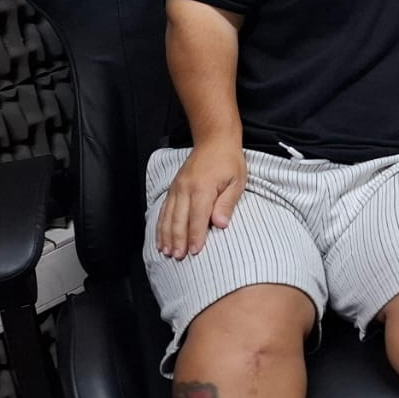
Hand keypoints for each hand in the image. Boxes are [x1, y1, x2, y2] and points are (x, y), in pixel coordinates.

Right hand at [156, 141, 245, 259]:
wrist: (214, 140)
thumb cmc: (229, 161)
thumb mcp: (237, 181)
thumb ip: (227, 203)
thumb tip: (220, 224)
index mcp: (203, 188)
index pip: (197, 218)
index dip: (195, 236)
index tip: (194, 252)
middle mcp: (186, 188)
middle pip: (179, 219)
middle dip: (178, 240)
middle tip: (178, 257)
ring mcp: (177, 188)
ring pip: (168, 216)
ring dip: (166, 235)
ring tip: (166, 252)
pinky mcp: (174, 187)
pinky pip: (164, 209)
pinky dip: (161, 224)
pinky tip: (161, 237)